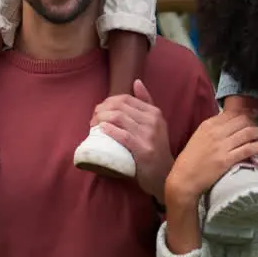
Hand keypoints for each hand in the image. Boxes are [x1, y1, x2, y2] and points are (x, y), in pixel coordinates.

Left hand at [93, 80, 172, 200]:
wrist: (165, 174)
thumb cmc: (155, 148)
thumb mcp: (155, 123)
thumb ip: (146, 103)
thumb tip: (136, 82)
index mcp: (154, 112)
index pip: (126, 98)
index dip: (108, 101)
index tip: (98, 110)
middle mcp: (154, 121)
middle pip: (120, 107)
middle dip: (101, 110)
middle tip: (92, 119)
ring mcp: (150, 135)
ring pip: (119, 118)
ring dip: (101, 119)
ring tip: (93, 126)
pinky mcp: (144, 150)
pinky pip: (123, 136)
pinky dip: (109, 130)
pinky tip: (101, 130)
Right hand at [164, 110, 257, 209]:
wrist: (185, 178)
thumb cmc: (191, 159)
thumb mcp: (199, 136)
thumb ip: (213, 129)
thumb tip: (230, 124)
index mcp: (208, 125)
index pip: (232, 114)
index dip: (245, 115)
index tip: (251, 119)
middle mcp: (216, 132)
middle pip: (242, 121)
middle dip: (254, 123)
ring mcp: (222, 146)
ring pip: (247, 133)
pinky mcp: (227, 160)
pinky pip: (247, 149)